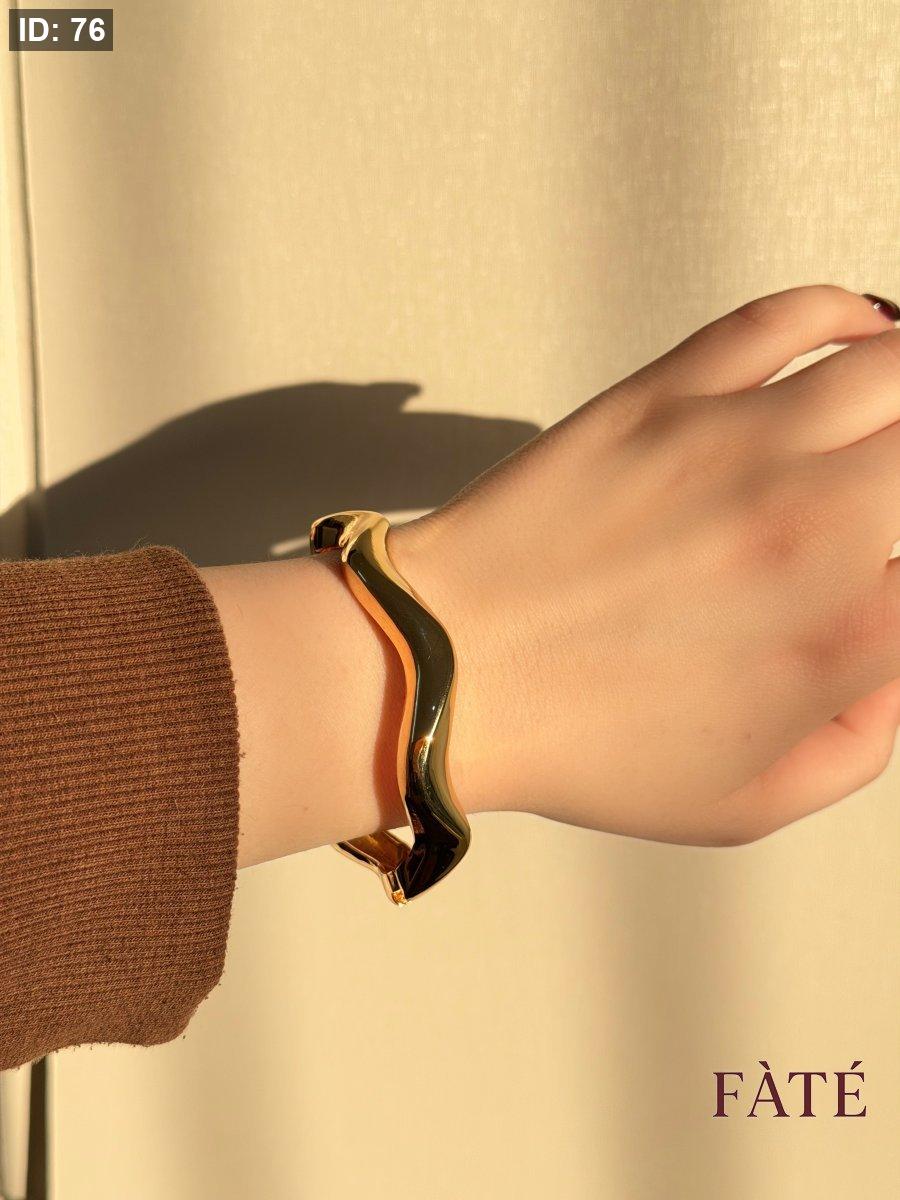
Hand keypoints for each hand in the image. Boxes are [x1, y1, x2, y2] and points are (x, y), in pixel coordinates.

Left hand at [387, 285, 899, 846]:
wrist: (448, 668)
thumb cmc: (576, 741)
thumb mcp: (738, 803)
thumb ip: (853, 748)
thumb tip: (894, 677)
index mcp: (842, 636)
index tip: (892, 579)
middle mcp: (814, 523)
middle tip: (892, 494)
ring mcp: (741, 442)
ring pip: (894, 369)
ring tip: (895, 418)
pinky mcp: (669, 394)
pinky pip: (786, 318)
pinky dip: (843, 313)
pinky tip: (862, 330)